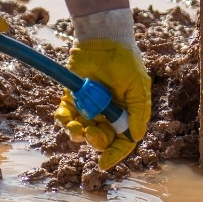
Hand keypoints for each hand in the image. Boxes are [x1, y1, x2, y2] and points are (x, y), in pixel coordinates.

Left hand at [53, 39, 150, 169]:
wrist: (103, 38)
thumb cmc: (126, 62)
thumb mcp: (138, 87)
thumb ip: (139, 113)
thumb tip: (136, 138)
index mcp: (125, 114)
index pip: (122, 141)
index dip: (114, 154)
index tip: (103, 163)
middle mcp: (106, 113)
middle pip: (100, 139)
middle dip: (95, 141)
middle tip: (92, 132)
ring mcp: (88, 106)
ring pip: (80, 131)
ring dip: (76, 134)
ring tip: (75, 126)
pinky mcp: (72, 97)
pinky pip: (64, 116)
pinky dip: (62, 119)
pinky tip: (64, 116)